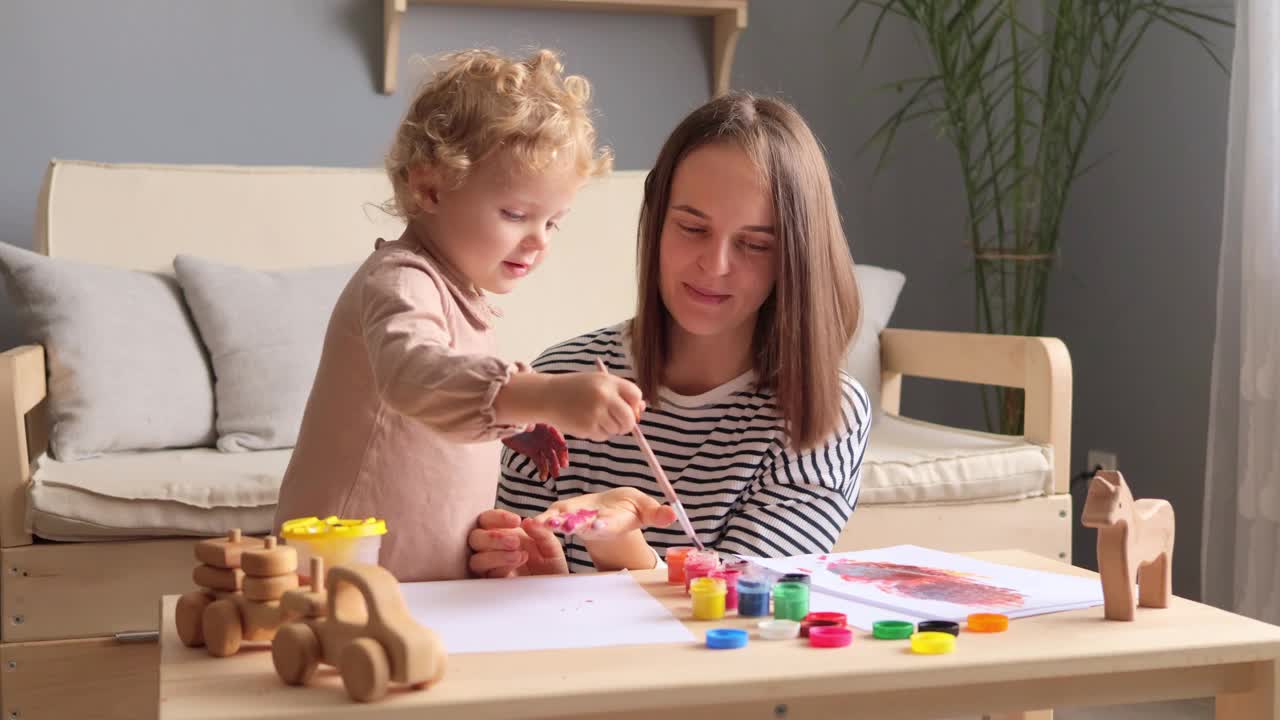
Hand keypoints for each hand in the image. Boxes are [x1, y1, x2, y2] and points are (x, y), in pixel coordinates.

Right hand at [468, 510, 567, 577]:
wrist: (556, 588)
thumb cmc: (551, 565)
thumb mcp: (551, 546)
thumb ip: (541, 532)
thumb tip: (527, 521)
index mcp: (504, 533)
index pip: (487, 520)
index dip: (497, 518)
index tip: (516, 521)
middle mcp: (494, 549)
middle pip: (475, 538)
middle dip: (493, 537)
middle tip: (515, 541)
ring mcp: (492, 567)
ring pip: (477, 559)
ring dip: (496, 555)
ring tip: (519, 555)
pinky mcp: (493, 584)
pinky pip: (487, 576)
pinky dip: (501, 568)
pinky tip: (516, 564)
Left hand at [501, 423, 568, 479]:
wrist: (504, 427)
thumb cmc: (513, 420)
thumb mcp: (519, 420)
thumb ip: (525, 423)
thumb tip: (530, 427)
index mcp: (543, 425)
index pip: (554, 431)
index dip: (559, 438)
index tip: (563, 445)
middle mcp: (545, 436)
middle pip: (556, 446)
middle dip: (561, 455)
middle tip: (564, 465)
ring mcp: (540, 445)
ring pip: (550, 456)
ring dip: (554, 466)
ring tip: (556, 475)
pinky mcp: (533, 452)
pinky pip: (540, 462)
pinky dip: (542, 470)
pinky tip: (542, 477)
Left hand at [534, 487, 676, 541]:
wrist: (610, 511)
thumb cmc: (628, 509)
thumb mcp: (644, 509)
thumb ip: (656, 513)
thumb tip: (673, 514)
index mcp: (612, 522)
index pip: (609, 523)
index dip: (604, 523)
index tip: (599, 524)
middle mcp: (592, 525)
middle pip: (582, 526)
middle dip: (573, 526)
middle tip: (564, 527)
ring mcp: (575, 521)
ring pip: (563, 524)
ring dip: (552, 525)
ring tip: (540, 524)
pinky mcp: (563, 515)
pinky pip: (550, 518)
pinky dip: (540, 520)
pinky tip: (529, 521)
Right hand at [544, 370, 644, 441]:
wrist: (547, 396)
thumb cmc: (575, 389)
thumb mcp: (597, 383)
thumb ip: (619, 393)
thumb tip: (641, 409)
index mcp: (608, 381)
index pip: (636, 395)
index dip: (635, 404)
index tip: (629, 408)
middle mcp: (603, 396)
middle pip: (629, 418)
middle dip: (628, 424)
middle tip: (620, 424)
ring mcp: (595, 413)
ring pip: (616, 429)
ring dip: (610, 428)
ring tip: (595, 418)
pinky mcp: (586, 427)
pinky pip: (603, 436)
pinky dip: (598, 433)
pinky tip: (586, 423)